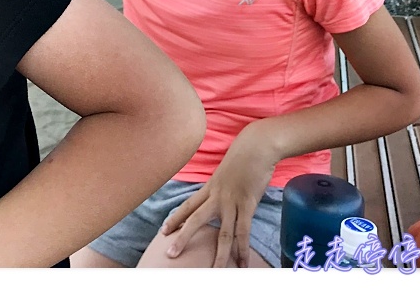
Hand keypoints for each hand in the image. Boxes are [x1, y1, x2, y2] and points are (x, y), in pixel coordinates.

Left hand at [161, 123, 278, 267]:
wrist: (257, 146)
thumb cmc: (243, 158)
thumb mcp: (225, 172)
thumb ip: (220, 187)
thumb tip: (220, 198)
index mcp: (209, 188)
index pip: (187, 205)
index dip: (175, 218)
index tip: (163, 231)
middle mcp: (216, 196)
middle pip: (196, 219)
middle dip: (182, 238)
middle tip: (170, 254)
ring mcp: (232, 201)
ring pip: (223, 233)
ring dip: (219, 255)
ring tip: (213, 273)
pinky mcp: (248, 204)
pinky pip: (244, 231)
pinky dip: (243, 250)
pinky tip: (242, 264)